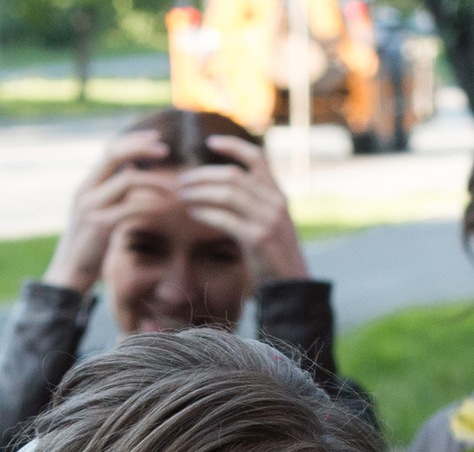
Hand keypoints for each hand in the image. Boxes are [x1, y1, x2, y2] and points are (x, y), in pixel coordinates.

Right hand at [45, 131, 175, 294]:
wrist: (69, 275)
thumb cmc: (89, 249)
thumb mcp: (99, 214)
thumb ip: (112, 193)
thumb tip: (130, 172)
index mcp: (86, 186)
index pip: (109, 150)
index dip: (133, 140)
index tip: (156, 138)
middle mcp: (86, 190)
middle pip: (114, 154)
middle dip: (142, 148)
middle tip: (166, 150)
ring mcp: (91, 206)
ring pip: (127, 179)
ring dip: (154, 181)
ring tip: (172, 188)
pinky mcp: (100, 225)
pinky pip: (130, 206)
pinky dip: (150, 203)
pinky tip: (164, 207)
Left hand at [175, 133, 308, 282]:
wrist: (292, 286)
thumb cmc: (274, 256)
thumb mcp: (270, 224)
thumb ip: (254, 205)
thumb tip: (224, 189)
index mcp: (278, 195)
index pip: (256, 158)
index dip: (233, 145)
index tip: (209, 142)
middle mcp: (275, 202)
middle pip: (233, 175)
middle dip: (203, 175)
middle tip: (181, 180)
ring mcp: (268, 220)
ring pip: (227, 193)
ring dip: (200, 192)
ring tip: (182, 196)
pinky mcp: (258, 238)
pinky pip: (225, 218)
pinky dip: (205, 213)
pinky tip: (193, 213)